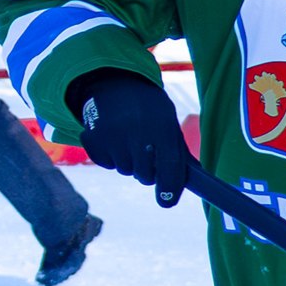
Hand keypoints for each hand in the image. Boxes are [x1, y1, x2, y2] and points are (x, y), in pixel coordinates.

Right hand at [73, 69, 190, 206]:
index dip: (170, 187)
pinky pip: (106, 163)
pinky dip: (111, 156)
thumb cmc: (149, 108)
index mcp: (161, 125)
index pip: (169, 165)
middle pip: (144, 175)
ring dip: (129, 162)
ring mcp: (112, 136)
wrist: (114, 83)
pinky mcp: (93, 139)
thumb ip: (177, 150)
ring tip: (129, 139)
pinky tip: (114, 137)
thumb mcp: (167, 120)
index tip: (167, 202)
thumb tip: (192, 181)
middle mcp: (136, 131)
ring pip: (125, 170)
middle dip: (148, 172)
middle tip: (146, 154)